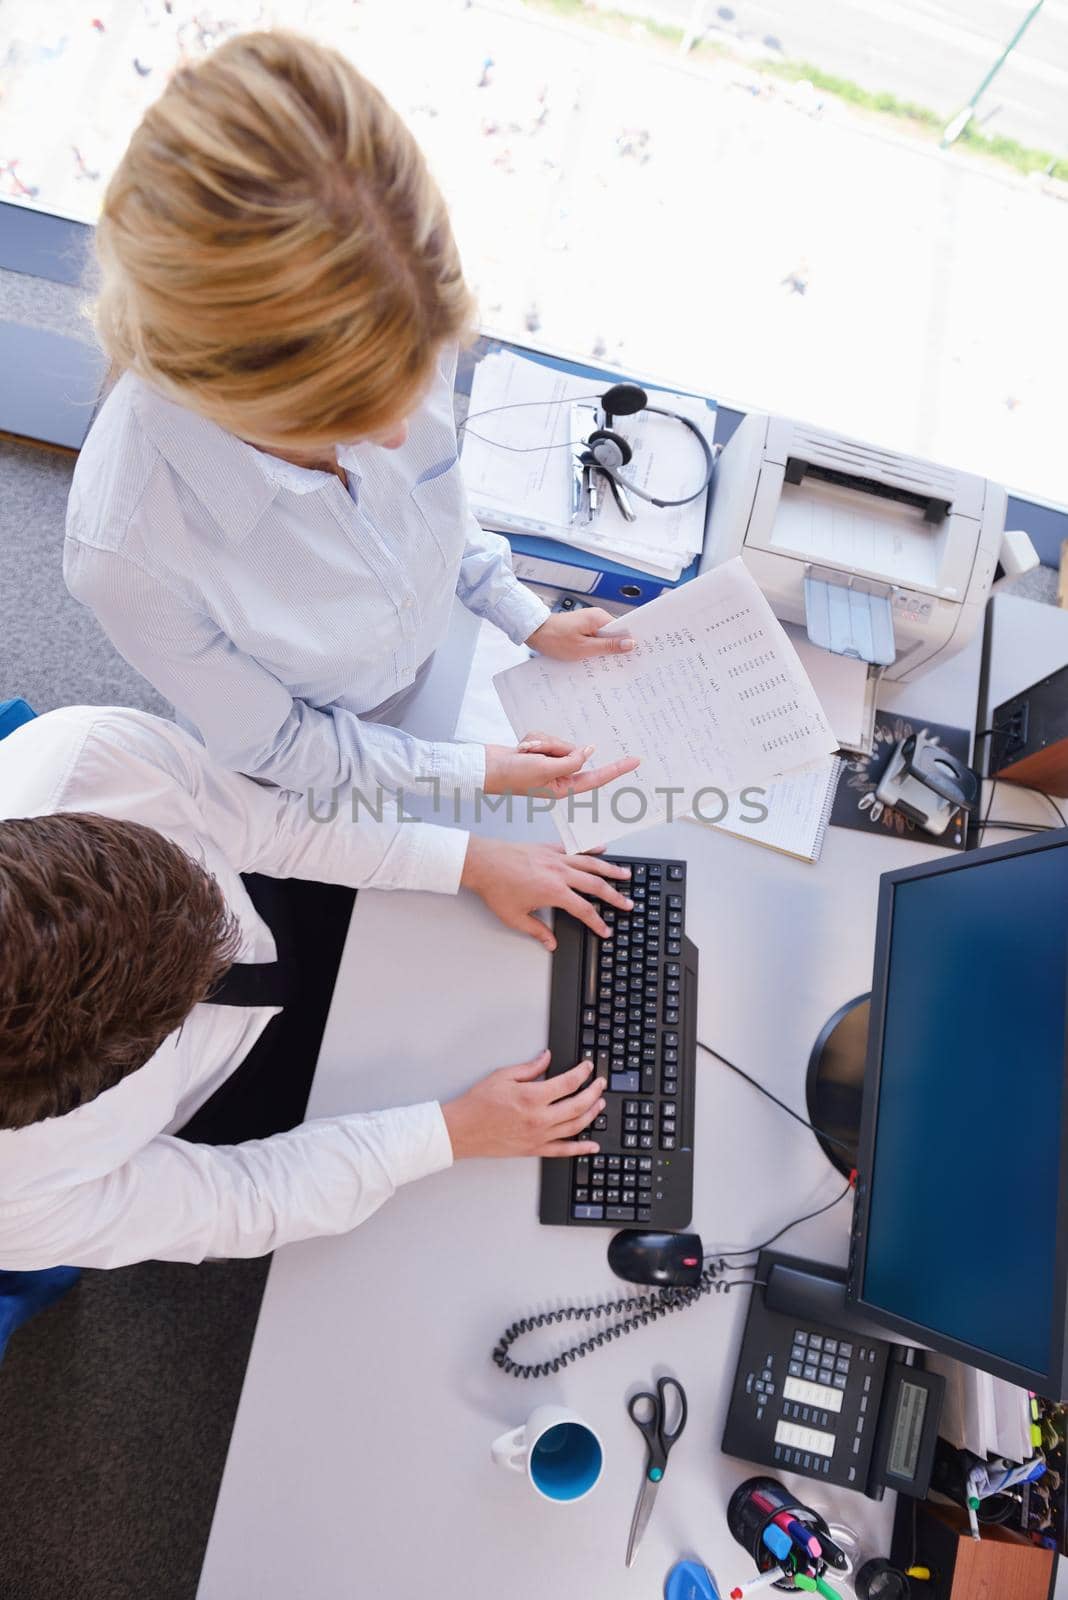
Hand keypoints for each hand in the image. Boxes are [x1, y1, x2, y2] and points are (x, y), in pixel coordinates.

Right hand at [441, 1051, 603, 1159]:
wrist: (462, 1130)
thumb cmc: (478, 1104)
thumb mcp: (502, 1076)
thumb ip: (529, 1068)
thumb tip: (546, 1058)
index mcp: (532, 1097)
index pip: (567, 1082)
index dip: (582, 1072)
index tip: (588, 1067)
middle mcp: (539, 1118)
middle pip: (578, 1104)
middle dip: (594, 1092)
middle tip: (600, 1084)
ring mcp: (538, 1136)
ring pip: (576, 1126)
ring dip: (592, 1114)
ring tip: (600, 1104)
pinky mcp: (534, 1149)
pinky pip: (563, 1150)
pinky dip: (581, 1148)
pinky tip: (592, 1146)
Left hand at [461, 835, 632, 948]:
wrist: (482, 862)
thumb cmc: (496, 887)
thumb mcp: (515, 917)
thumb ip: (537, 930)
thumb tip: (550, 942)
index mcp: (554, 892)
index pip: (584, 910)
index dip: (597, 922)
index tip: (605, 930)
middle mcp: (559, 873)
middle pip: (595, 885)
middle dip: (615, 896)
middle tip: (628, 903)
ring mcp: (556, 858)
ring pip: (591, 863)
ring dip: (611, 870)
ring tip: (626, 874)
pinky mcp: (549, 848)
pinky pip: (576, 848)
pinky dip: (591, 848)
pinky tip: (602, 849)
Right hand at [484, 733, 638, 797]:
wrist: (486, 766)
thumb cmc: (512, 775)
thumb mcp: (545, 769)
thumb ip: (570, 761)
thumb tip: (588, 752)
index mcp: (564, 787)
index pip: (596, 777)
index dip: (616, 769)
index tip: (635, 760)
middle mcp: (560, 776)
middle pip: (574, 752)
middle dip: (555, 747)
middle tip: (534, 753)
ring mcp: (550, 763)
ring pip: (560, 742)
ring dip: (542, 742)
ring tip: (524, 752)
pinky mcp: (540, 752)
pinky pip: (547, 737)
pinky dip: (534, 739)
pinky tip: (521, 748)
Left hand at [526, 607, 633, 660]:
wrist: (534, 632)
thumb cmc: (555, 638)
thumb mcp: (584, 648)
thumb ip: (608, 646)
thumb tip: (630, 644)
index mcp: (599, 618)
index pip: (623, 630)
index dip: (629, 643)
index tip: (634, 656)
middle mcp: (596, 617)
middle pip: (614, 635)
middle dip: (616, 649)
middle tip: (619, 664)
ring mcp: (588, 622)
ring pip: (603, 638)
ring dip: (604, 650)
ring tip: (603, 663)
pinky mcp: (581, 628)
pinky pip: (594, 639)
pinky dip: (594, 648)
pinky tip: (591, 658)